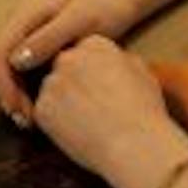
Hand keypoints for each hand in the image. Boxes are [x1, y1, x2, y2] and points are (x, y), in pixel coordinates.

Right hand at [0, 0, 144, 123]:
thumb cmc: (105, 6)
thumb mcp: (80, 20)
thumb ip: (48, 37)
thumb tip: (14, 61)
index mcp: (25, 12)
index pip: (0, 50)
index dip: (3, 82)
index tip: (16, 108)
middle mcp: (21, 21)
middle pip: (0, 61)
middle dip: (7, 92)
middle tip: (23, 121)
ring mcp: (29, 32)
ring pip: (9, 67)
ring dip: (14, 93)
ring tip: (28, 120)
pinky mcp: (40, 43)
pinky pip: (23, 68)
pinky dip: (26, 88)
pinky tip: (39, 107)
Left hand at [33, 36, 177, 179]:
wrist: (135, 144)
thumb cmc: (145, 111)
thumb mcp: (142, 72)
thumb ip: (121, 60)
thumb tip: (116, 61)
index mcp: (94, 44)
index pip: (82, 51)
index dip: (90, 71)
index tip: (100, 88)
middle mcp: (68, 57)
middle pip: (62, 66)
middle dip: (72, 83)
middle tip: (90, 106)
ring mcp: (52, 82)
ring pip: (51, 90)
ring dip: (62, 102)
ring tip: (86, 122)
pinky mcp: (42, 109)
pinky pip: (43, 113)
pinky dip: (55, 124)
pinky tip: (77, 133)